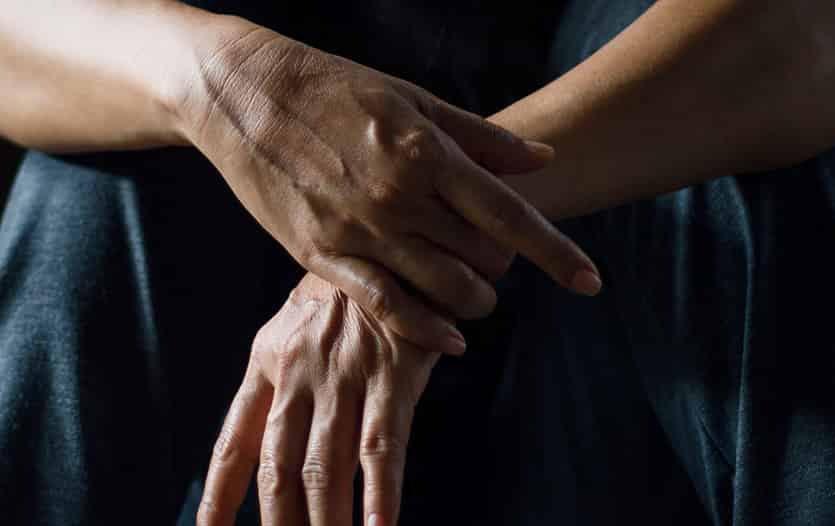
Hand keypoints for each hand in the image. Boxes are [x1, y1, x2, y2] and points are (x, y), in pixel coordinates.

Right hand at [179, 27, 599, 351]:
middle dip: (502, 268)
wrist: (243, 95)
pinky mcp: (321, 255)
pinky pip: (386, 306)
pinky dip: (426, 329)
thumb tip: (541, 160)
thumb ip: (478, 137)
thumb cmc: (331, 88)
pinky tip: (450, 339)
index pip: (510, 215)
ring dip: (472, 300)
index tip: (591, 282)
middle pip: (482, 258)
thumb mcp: (411, 98)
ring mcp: (359, 229)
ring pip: (441, 289)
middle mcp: (399, 196)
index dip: (557, 254)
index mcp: (426, 152)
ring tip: (474, 292)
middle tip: (495, 260)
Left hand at [196, 274, 439, 525]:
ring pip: (324, 470)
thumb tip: (262, 447)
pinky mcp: (392, 379)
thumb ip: (278, 384)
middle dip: (278, 525)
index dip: (218, 497)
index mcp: (265, 364)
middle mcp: (297, 376)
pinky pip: (380, 449)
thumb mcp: (294, 329)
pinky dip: (380, 497)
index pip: (234, 445)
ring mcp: (343, 379)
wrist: (397, 238)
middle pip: (277, 470)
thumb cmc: (348, 293)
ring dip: (325, 525)